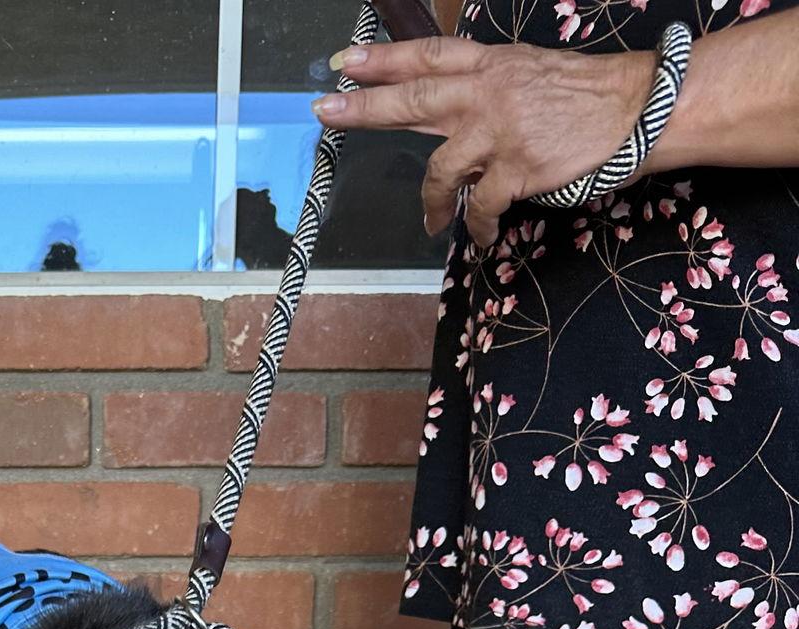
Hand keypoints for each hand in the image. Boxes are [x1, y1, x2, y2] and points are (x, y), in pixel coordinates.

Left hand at [313, 39, 655, 244]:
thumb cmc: (586, 96)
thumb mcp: (528, 75)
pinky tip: (484, 235)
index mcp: (491, 67)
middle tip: (327, 111)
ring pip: (441, 168)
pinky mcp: (519, 167)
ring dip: (432, 202)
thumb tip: (449, 118)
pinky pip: (482, 206)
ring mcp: (502, 130)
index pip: (428, 57)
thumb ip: (485, 92)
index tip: (344, 61)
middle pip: (415, 99)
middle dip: (366, 106)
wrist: (639, 108)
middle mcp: (489, 93)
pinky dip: (478, 225)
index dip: (384, 59)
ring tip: (433, 220)